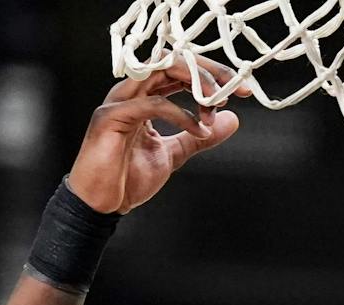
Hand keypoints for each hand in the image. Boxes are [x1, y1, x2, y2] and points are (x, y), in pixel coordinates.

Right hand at [69, 61, 249, 214]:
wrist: (101, 204)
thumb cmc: (127, 178)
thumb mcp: (173, 153)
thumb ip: (197, 135)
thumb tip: (231, 119)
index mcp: (143, 96)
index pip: (178, 69)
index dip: (210, 74)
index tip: (242, 90)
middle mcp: (130, 92)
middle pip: (170, 61)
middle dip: (207, 70)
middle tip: (237, 87)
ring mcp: (119, 102)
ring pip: (159, 72)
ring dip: (195, 83)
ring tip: (218, 103)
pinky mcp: (111, 117)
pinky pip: (152, 105)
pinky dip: (180, 114)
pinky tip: (199, 128)